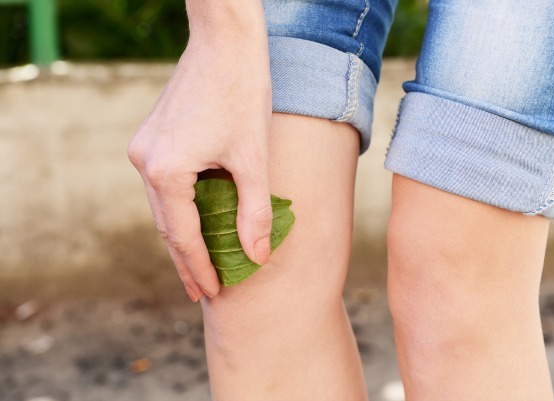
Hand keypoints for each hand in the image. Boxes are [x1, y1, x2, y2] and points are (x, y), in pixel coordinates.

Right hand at [127, 32, 271, 300]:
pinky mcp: (152, 138)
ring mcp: (143, 148)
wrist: (225, 42)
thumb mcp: (253, 160)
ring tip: (198, 266)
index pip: (183, 235)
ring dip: (182, 236)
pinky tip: (194, 222)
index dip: (200, 267)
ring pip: (163, 207)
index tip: (212, 292)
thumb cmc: (242, 94)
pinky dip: (180, 209)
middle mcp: (145, 162)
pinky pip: (164, 186)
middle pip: (167, 225)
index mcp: (165, 171)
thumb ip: (255, 213)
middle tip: (202, 291)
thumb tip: (258, 257)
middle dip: (186, 259)